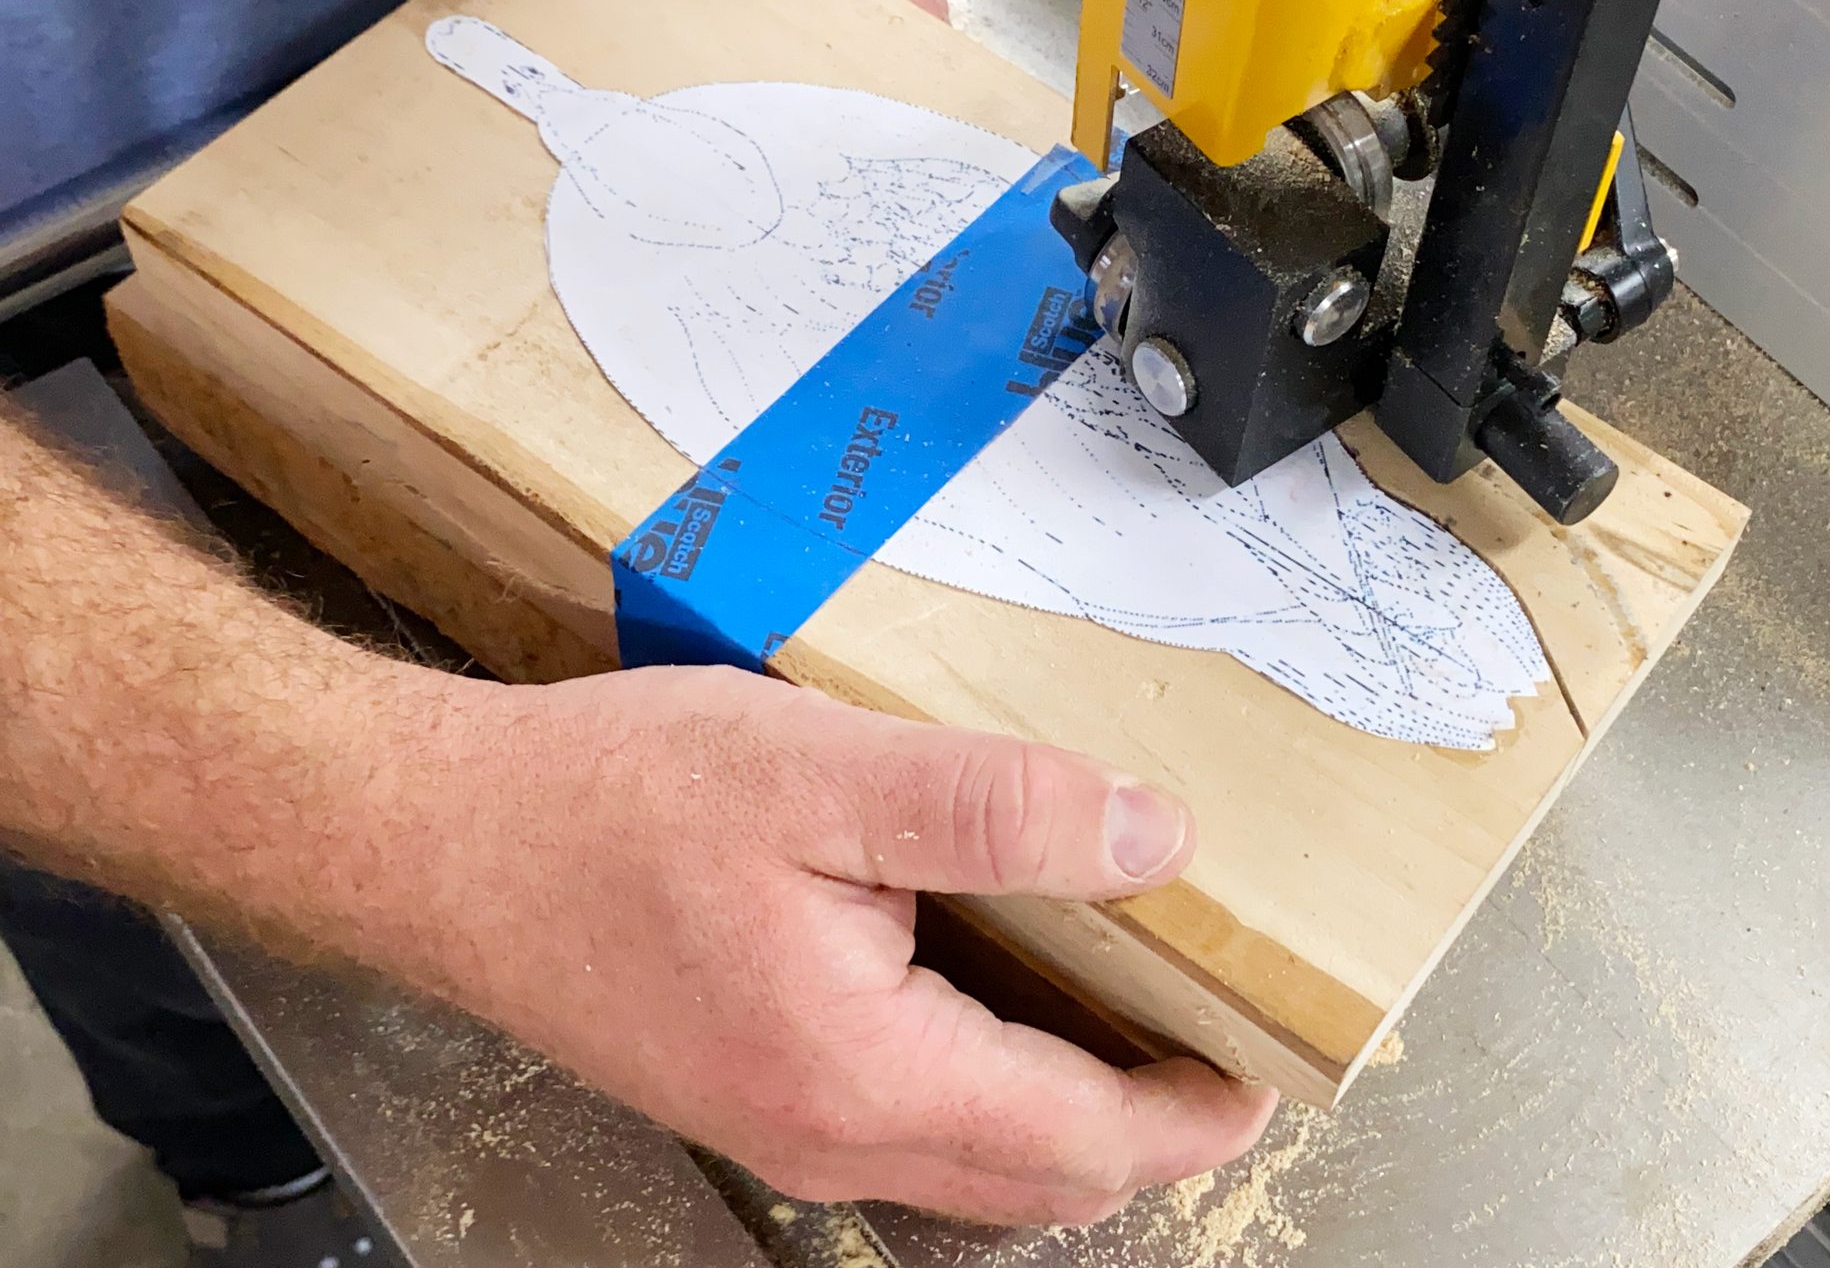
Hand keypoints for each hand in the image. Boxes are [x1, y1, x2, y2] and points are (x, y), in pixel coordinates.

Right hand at [364, 666, 1275, 1223]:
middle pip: (1041, 1178)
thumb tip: (1152, 841)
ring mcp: (784, 1126)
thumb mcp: (825, 776)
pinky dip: (993, 1084)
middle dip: (1148, 1127)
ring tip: (1135, 1010)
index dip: (1193, 1110)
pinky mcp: (755, 1089)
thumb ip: (1001, 810)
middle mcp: (827, 1135)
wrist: (439, 841)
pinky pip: (912, 1122)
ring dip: (1072, 1111)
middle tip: (1217, 1038)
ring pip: (976, 1159)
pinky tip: (1007, 987)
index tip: (1265, 1060)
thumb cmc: (607, 808)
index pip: (1084, 1139)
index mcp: (864, 1077)